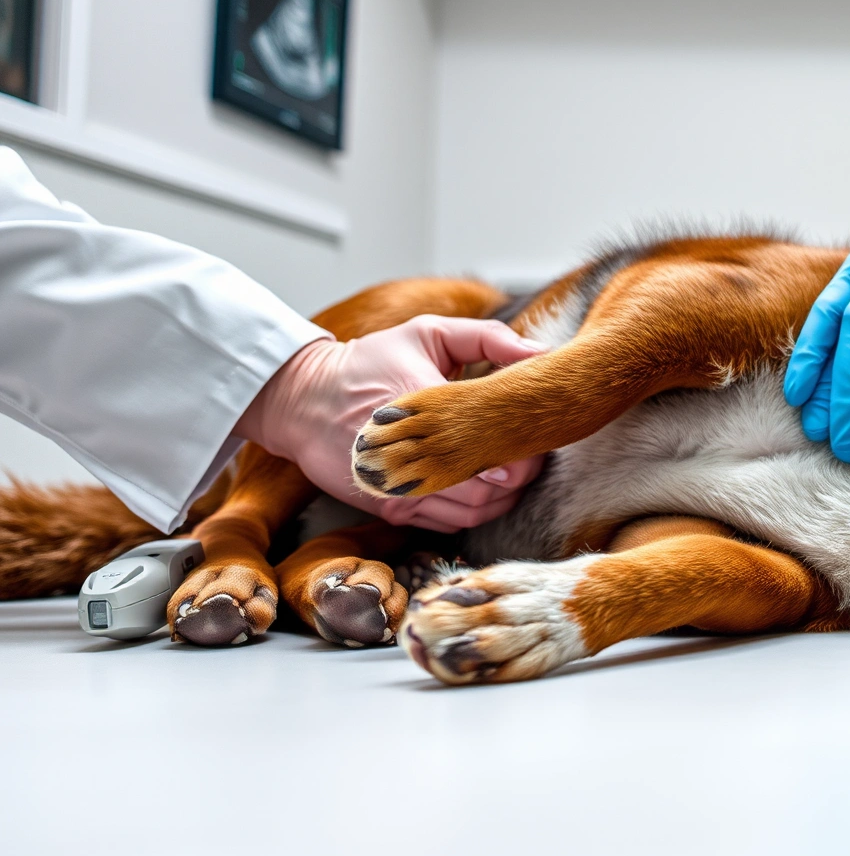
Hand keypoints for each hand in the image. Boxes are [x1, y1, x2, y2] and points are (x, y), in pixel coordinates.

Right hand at [237, 316, 548, 531]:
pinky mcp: (390, 506)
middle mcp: (409, 456)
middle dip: (520, 476)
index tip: (536, 433)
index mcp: (422, 407)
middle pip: (488, 489)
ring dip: (503, 498)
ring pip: (472, 512)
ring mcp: (399, 488)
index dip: (524, 449)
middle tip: (532, 453)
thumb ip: (487, 338)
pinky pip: (448, 522)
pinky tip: (485, 488)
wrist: (302, 401)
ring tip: (514, 471)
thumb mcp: (426, 333)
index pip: (489, 446)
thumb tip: (541, 353)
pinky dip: (474, 511)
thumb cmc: (370, 363)